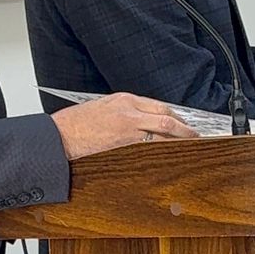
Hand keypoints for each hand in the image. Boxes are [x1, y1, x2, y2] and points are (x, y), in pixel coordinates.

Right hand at [51, 93, 198, 160]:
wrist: (60, 136)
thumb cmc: (76, 124)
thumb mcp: (102, 108)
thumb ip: (124, 111)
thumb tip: (141, 120)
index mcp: (124, 99)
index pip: (158, 105)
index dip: (175, 115)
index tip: (183, 122)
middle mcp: (129, 110)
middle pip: (165, 115)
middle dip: (183, 126)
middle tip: (194, 135)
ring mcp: (127, 127)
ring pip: (162, 129)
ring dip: (178, 137)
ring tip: (190, 144)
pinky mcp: (124, 143)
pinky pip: (150, 145)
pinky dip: (163, 148)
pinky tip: (171, 154)